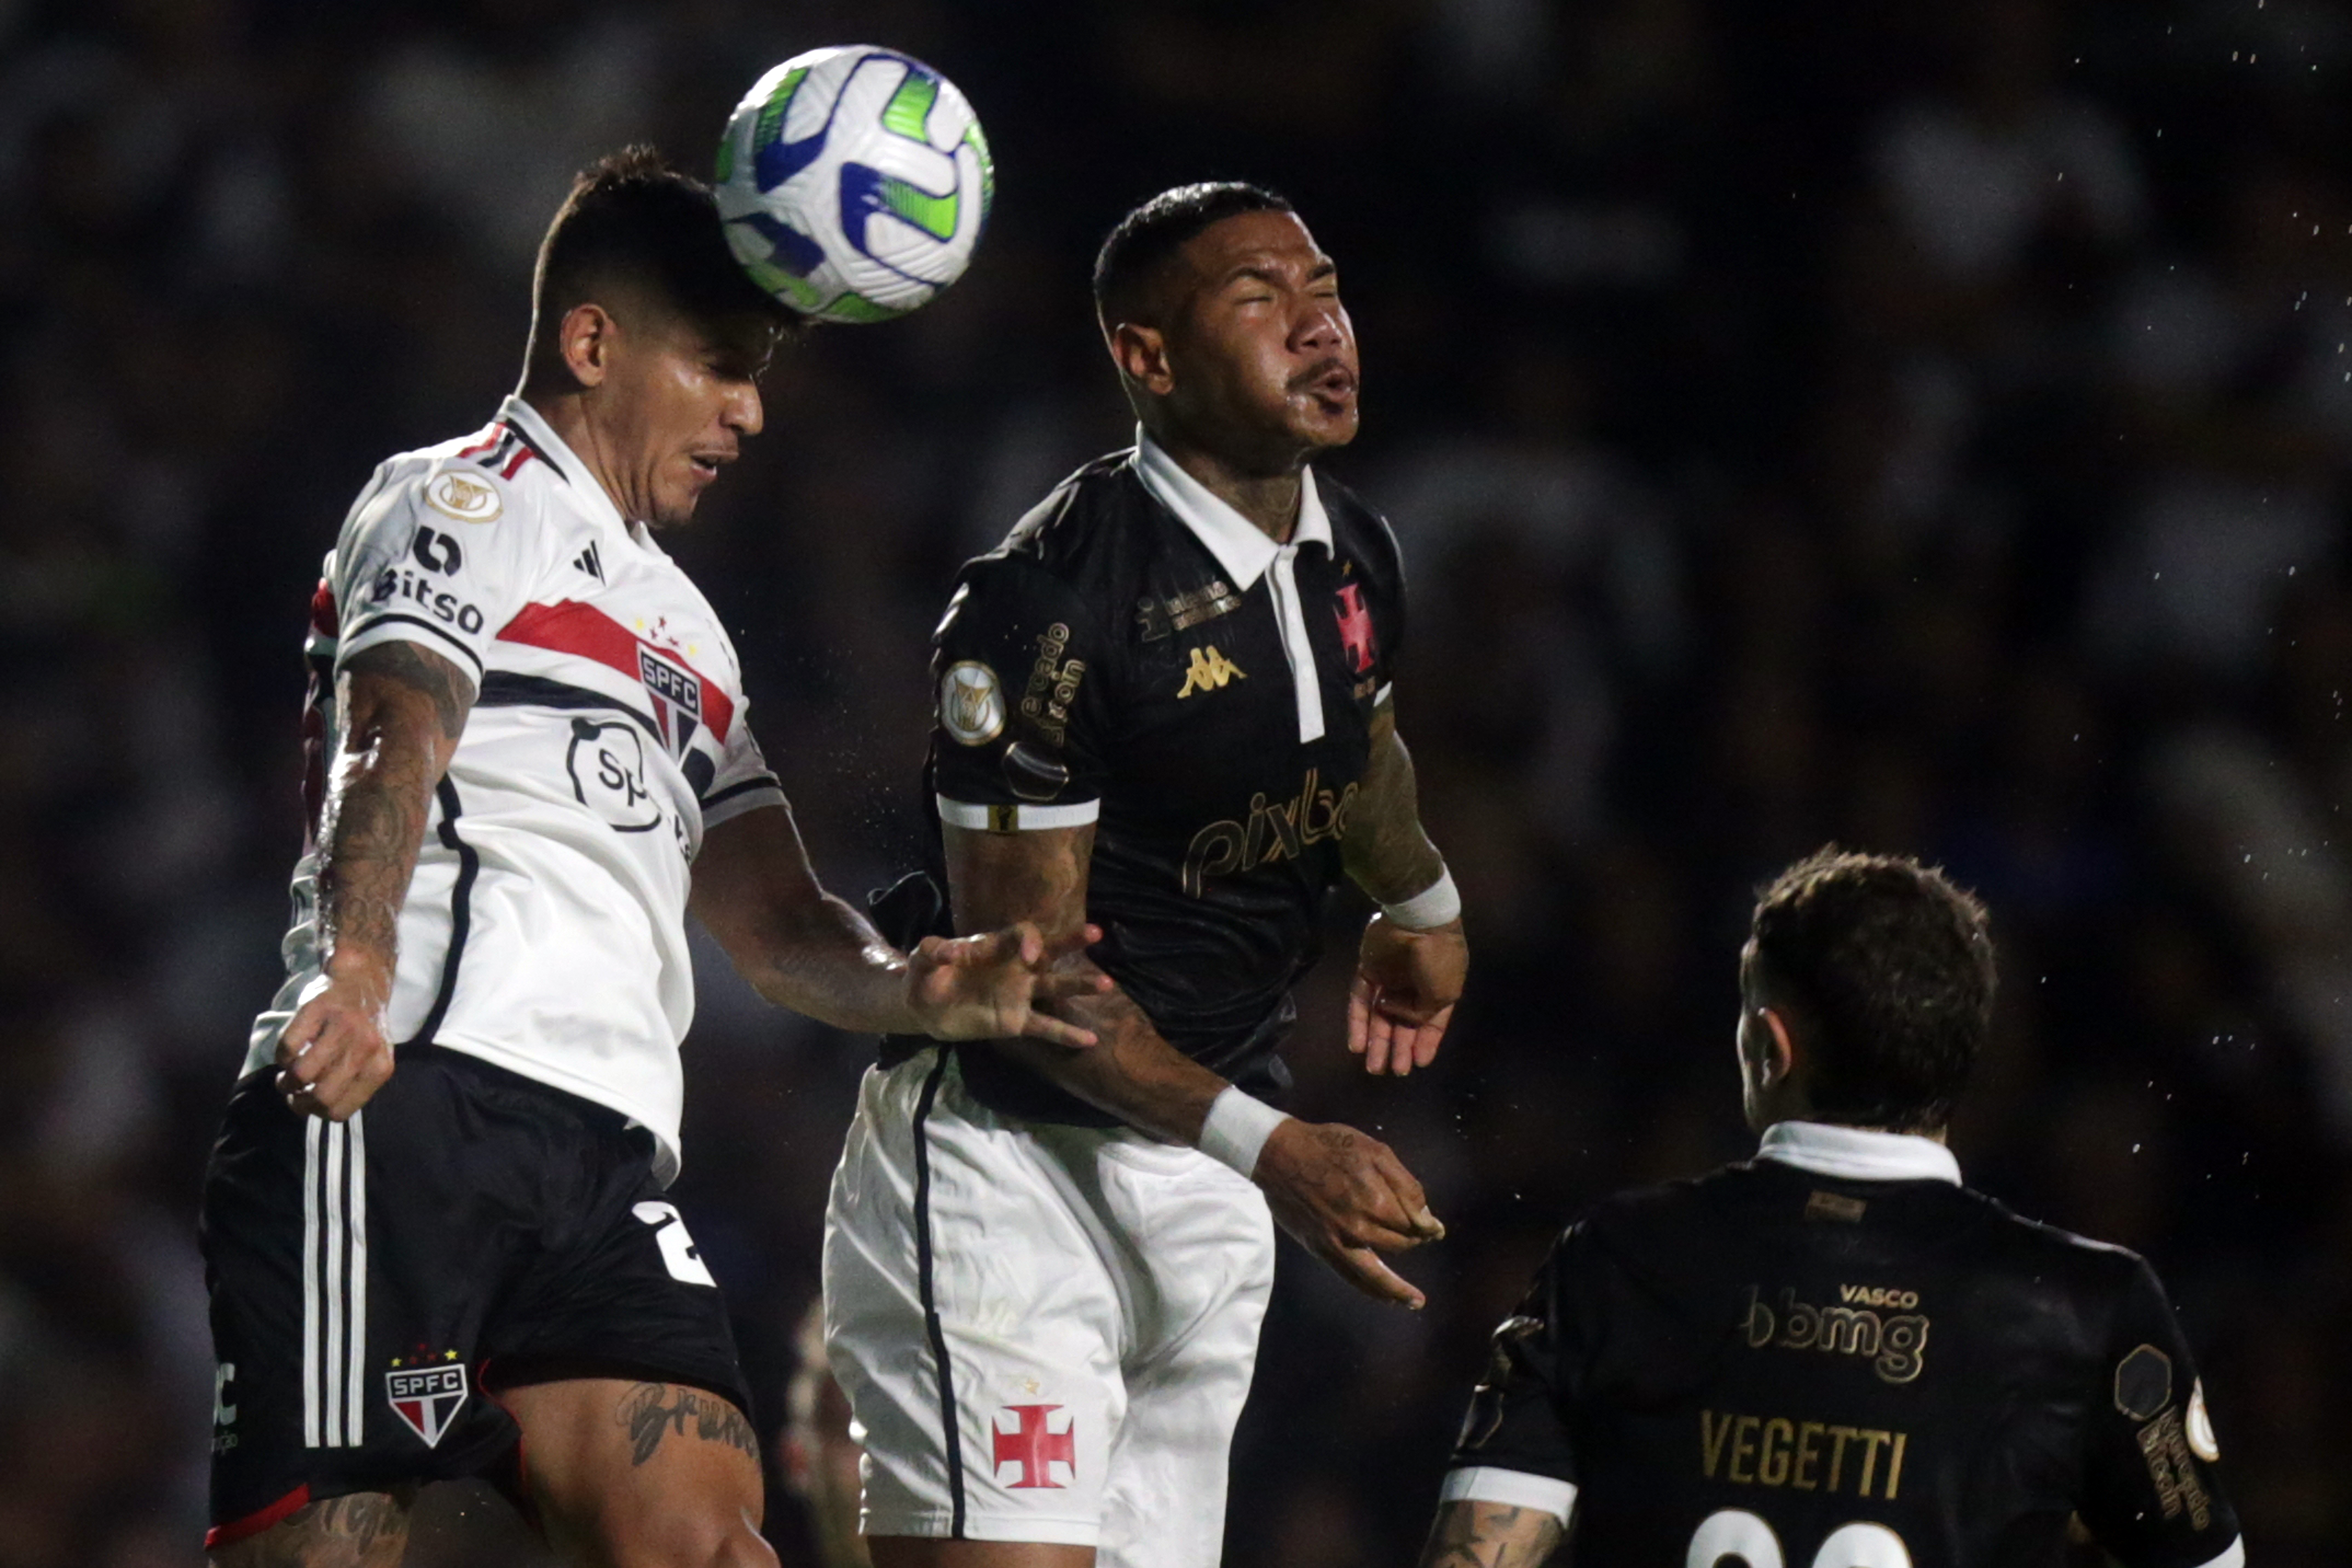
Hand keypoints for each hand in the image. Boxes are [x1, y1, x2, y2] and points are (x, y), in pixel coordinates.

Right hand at [277, 966, 396, 1119]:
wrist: (363, 980)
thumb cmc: (363, 1027)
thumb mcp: (370, 1060)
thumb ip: (352, 1085)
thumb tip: (319, 1110)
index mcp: (379, 1068)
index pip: (341, 1110)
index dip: (316, 1113)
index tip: (306, 1103)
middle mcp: (365, 1049)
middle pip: (321, 1097)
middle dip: (298, 1102)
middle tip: (292, 1093)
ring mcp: (343, 1027)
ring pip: (302, 1074)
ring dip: (286, 1081)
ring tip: (286, 1076)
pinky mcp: (319, 1009)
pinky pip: (288, 1047)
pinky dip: (282, 1056)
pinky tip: (289, 1052)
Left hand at [906, 922, 1111, 1047]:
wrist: (923, 1008)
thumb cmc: (925, 975)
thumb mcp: (923, 959)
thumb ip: (934, 951)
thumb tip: (948, 951)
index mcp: (995, 947)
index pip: (1021, 935)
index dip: (1028, 940)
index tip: (1029, 955)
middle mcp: (1014, 968)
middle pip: (1049, 951)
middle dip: (1071, 942)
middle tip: (1095, 932)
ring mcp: (1019, 995)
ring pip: (1055, 986)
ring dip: (1080, 985)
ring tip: (1107, 985)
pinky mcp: (1016, 1022)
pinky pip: (1046, 1027)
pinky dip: (1067, 1034)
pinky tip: (1090, 1040)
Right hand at [1254, 1118, 1443, 1307]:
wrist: (1280, 1154)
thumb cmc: (1330, 1146)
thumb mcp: (1375, 1151)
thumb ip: (1406, 1186)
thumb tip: (1428, 1220)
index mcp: (1376, 1202)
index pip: (1414, 1225)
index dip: (1428, 1226)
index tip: (1435, 1228)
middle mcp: (1360, 1228)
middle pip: (1400, 1245)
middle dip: (1414, 1241)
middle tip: (1423, 1237)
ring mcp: (1338, 1243)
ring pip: (1378, 1274)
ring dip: (1399, 1289)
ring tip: (1416, 1301)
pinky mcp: (1321, 1249)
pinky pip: (1351, 1278)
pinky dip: (1371, 1291)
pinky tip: (1387, 1298)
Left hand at [1348, 914, 1466, 1075]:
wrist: (1416, 921)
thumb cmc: (1437, 960)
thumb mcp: (1443, 994)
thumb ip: (1421, 1015)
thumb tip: (1396, 1016)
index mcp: (1438, 990)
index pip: (1431, 1022)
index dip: (1425, 1043)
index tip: (1418, 1064)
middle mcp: (1413, 986)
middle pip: (1403, 1023)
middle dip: (1399, 1048)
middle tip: (1394, 1071)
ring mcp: (1389, 978)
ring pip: (1380, 1016)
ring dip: (1377, 1041)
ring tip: (1373, 1067)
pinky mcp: (1368, 970)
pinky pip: (1360, 1000)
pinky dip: (1358, 1022)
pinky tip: (1357, 1045)